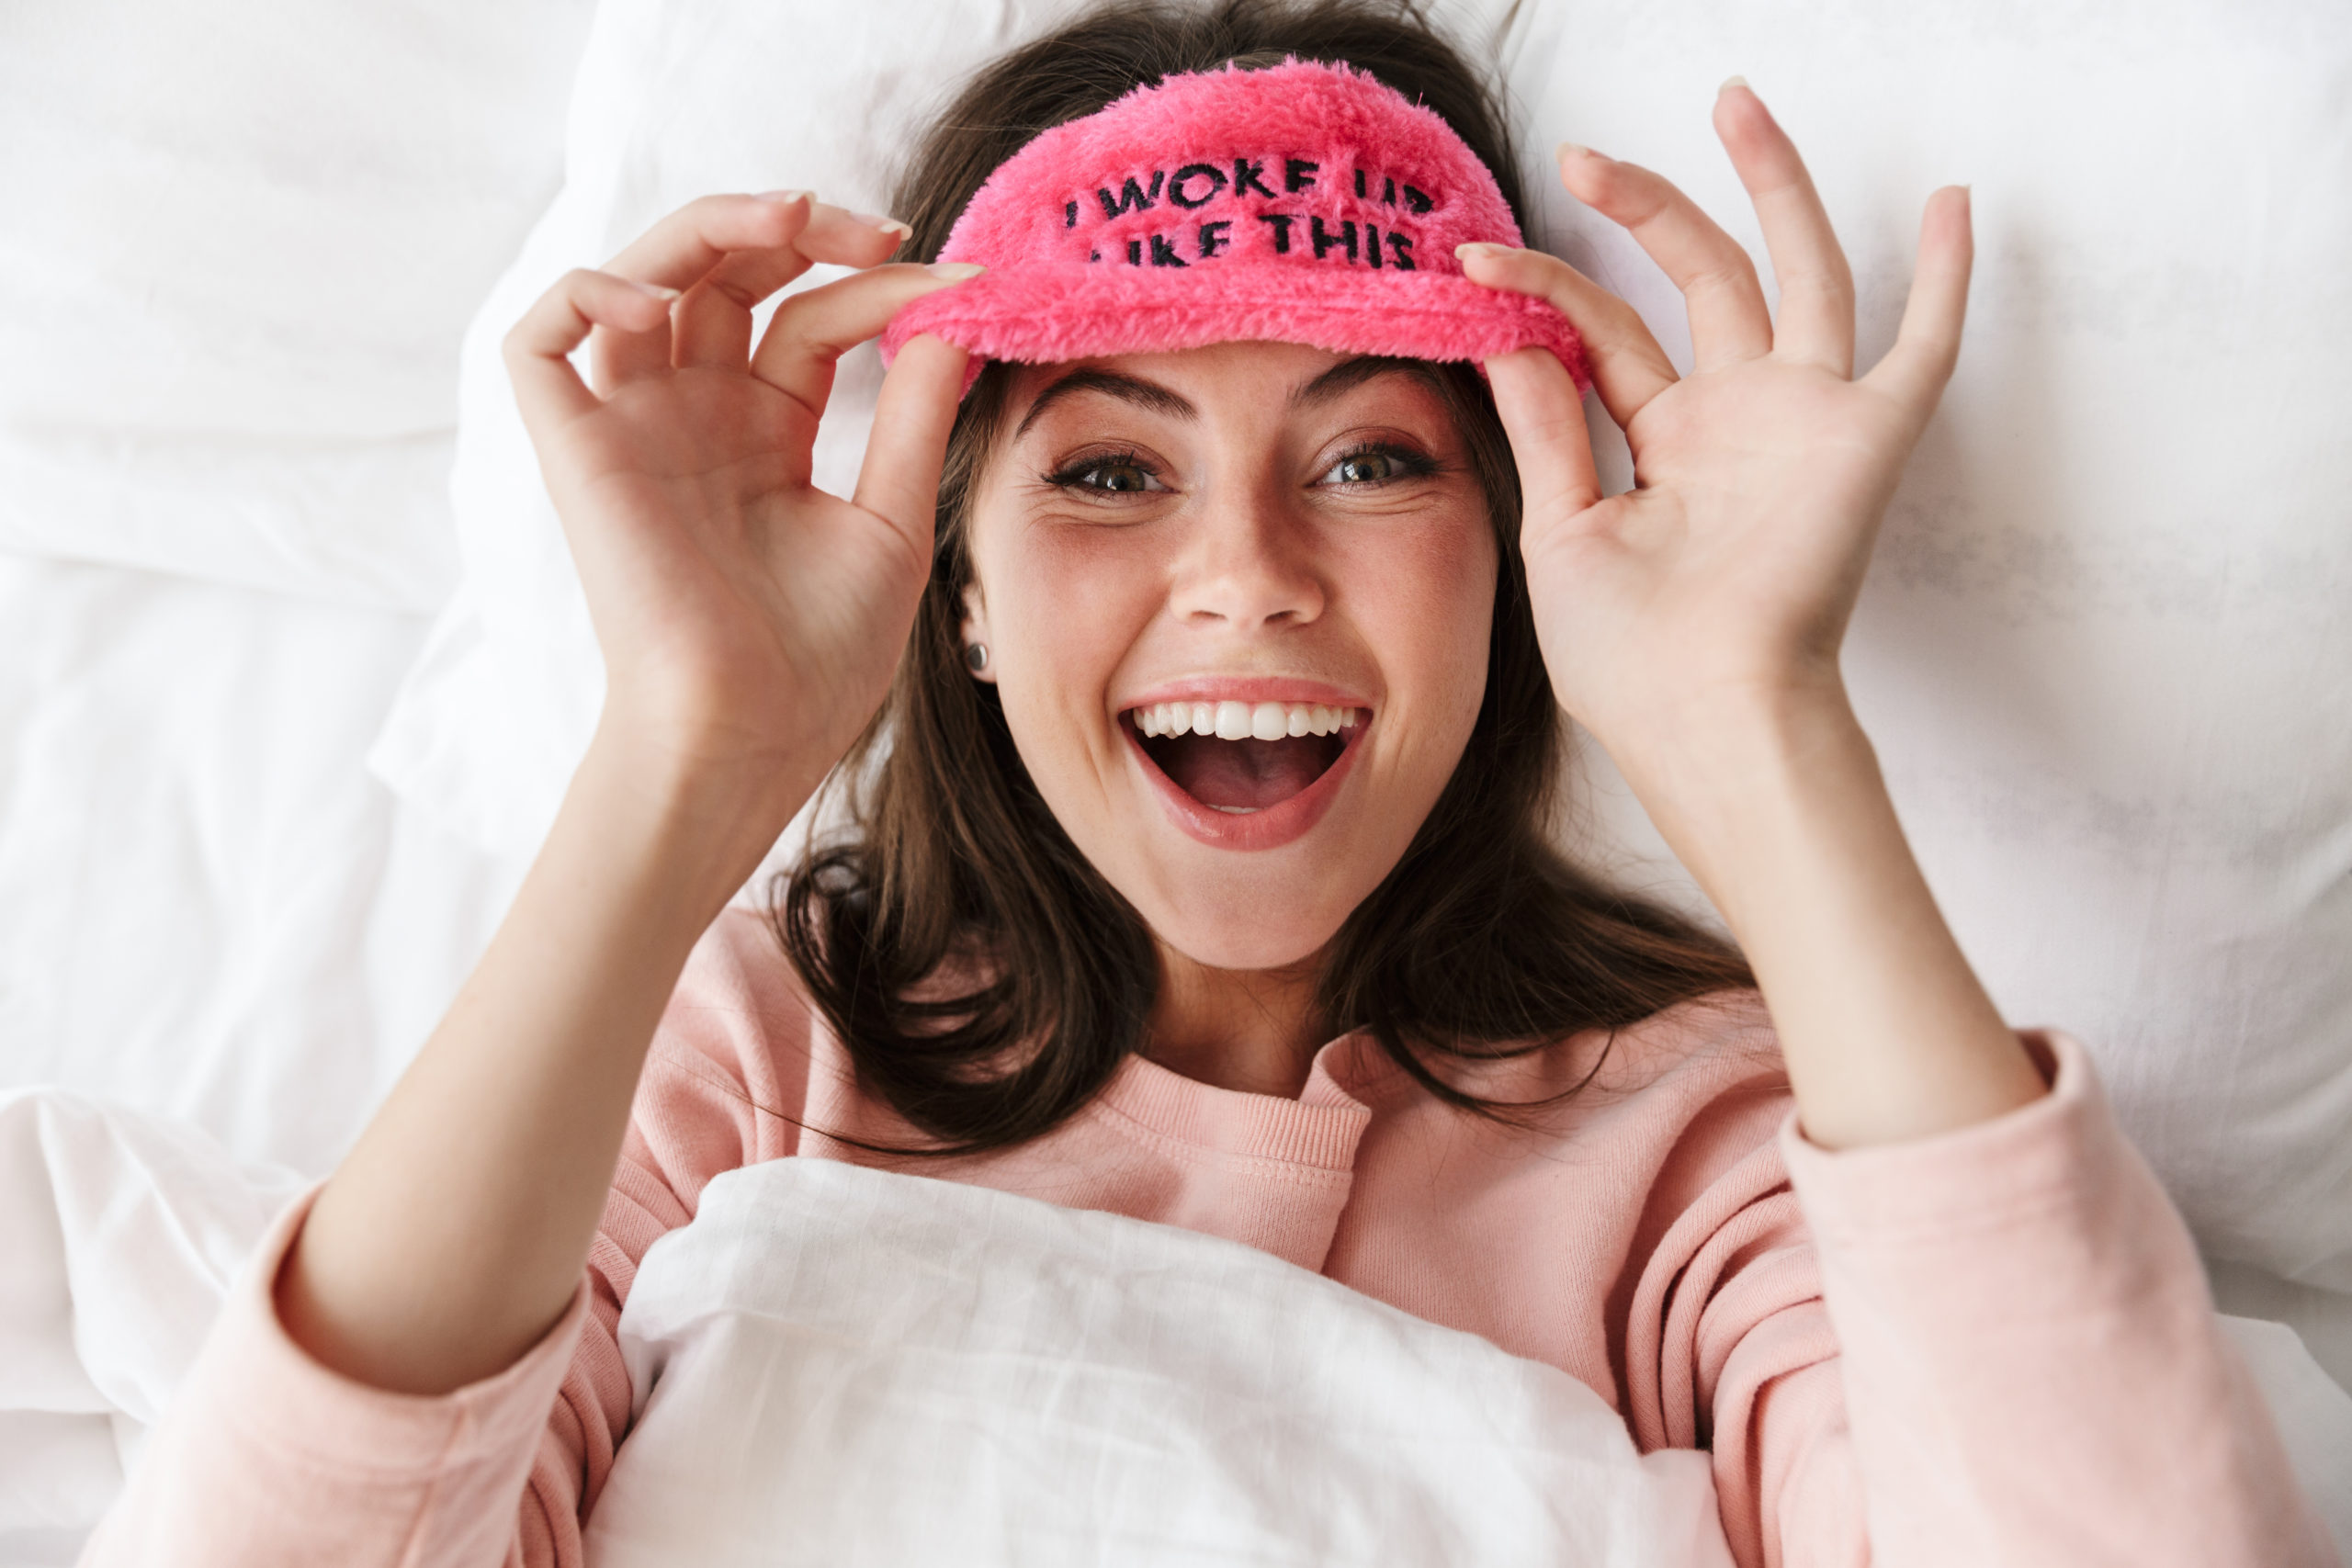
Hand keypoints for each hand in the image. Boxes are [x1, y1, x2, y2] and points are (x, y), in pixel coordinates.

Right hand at [505, 192, 976, 824]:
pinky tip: (665, 299)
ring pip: (642, 271)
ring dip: (712, 222)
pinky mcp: (575, 447)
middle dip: (796, 225)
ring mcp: (633, 424)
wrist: (749, 735)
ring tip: (795, 215)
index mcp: (763, 433)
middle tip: (875, 229)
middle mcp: (694, 414)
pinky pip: (544, 333)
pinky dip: (591, 287)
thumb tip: (958, 315)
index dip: (878, 286)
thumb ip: (914, 416)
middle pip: (724, 270)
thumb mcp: (891, 520)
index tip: (961, 281)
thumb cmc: (818, 661)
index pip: (809, 316)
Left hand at [1462, 83, 1971, 768]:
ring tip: (1732, 103)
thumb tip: (1510, 334)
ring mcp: (1801, 421)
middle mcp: (1734, 421)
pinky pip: (1921, 348)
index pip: (1604, 334)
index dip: (1542, 289)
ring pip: (1796, 273)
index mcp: (1663, 445)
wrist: (1699, 714)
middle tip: (1580, 157)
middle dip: (1644, 209)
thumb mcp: (1561, 530)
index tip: (1474, 263)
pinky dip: (1947, 279)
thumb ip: (1547, 427)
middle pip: (1698, 279)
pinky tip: (1953, 202)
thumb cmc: (1629, 659)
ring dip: (1770, 187)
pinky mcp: (1864, 439)